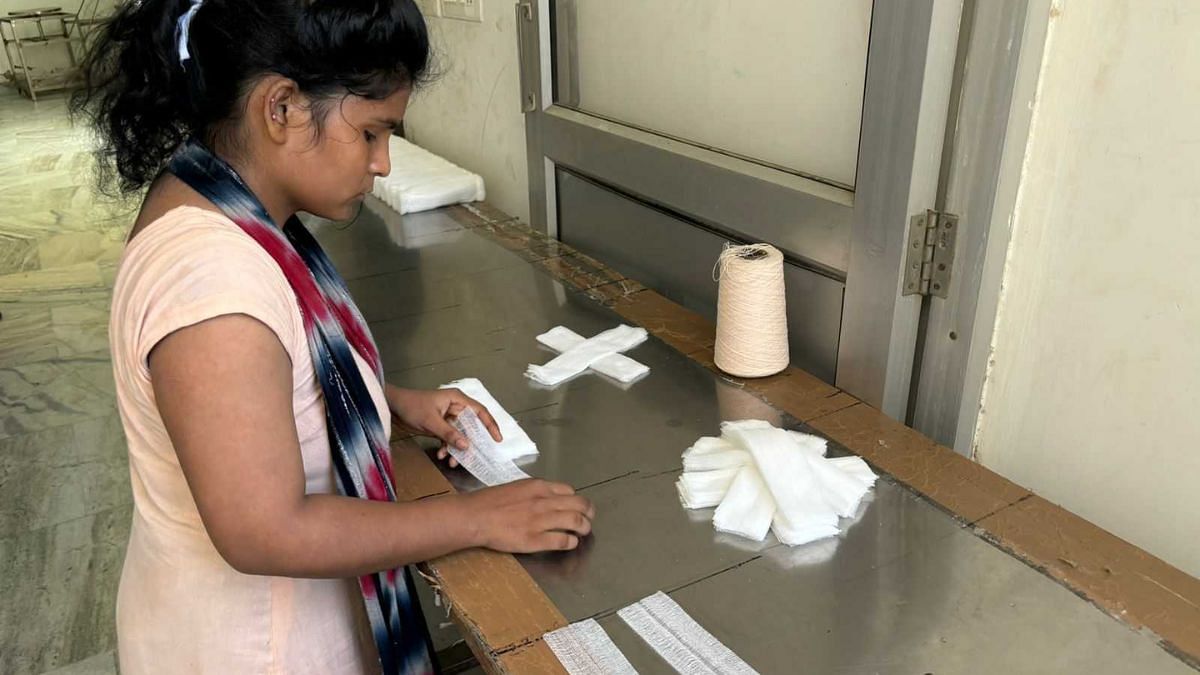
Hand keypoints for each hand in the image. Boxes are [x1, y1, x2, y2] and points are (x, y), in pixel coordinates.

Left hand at [386, 386, 502, 465]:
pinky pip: (449, 438)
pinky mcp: (440, 425)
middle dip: (470, 443)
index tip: (497, 439)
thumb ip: (449, 433)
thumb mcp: (431, 421)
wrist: (392, 407)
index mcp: (457, 399)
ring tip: (452, 461)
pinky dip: (447, 447)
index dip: (490, 425)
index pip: (480, 411)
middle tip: (471, 458)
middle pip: (471, 427)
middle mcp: (455, 407)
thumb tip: (466, 445)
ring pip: (460, 435)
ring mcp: (448, 417)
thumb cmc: (411, 406)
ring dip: (457, 449)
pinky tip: (442, 455)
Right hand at [463, 479, 595, 552]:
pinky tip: (570, 543)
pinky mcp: (535, 540)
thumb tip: (546, 498)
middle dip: (588, 512)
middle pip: (578, 504)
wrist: (475, 516)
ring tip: (584, 531)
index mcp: (538, 487)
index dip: (575, 499)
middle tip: (589, 519)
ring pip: (575, 522)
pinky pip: (562, 540)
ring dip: (584, 527)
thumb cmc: (490, 501)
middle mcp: (544, 501)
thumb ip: (534, 492)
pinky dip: (571, 542)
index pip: (569, 490)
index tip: (576, 506)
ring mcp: (540, 521)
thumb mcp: (516, 487)